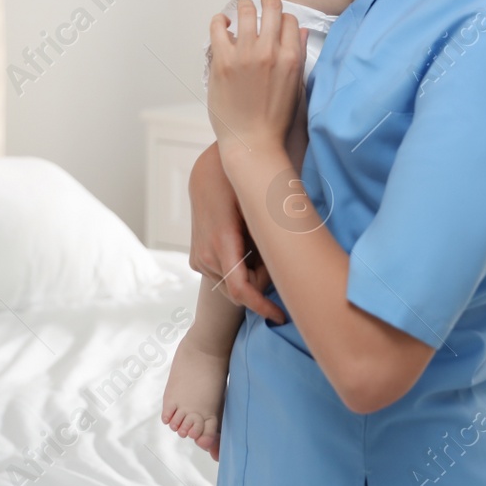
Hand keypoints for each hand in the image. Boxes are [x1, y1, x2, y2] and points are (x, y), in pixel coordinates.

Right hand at [188, 143, 285, 322]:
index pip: (241, 291)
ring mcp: (198, 258)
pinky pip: (223, 274)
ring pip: (232, 284)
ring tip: (258, 244)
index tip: (282, 316)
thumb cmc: (240, 183)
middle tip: (275, 256)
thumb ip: (271, 240)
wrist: (210, 170)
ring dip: (251, 274)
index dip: (262, 307)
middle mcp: (205, 255)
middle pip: (240, 289)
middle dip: (262, 283)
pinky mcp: (196, 258)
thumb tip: (289, 265)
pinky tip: (246, 245)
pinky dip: (239, 268)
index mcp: (221, 244)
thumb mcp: (259, 208)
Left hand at [206, 0, 307, 157]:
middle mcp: (270, 52)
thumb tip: (300, 31)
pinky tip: (222, 24)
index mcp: (291, 58)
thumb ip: (298, 55)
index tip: (277, 18)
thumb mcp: (296, 86)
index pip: (290, 20)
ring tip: (241, 8)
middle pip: (271, 7)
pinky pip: (218, 27)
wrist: (252, 142)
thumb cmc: (274, 119)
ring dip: (244, 5)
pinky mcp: (222, 62)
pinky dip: (219, 21)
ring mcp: (245, 55)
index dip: (283, 17)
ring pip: (245, 10)